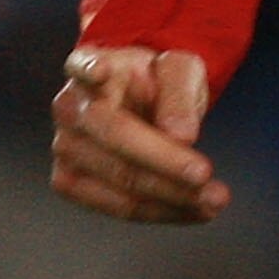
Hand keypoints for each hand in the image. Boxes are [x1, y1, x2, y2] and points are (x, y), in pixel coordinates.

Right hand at [51, 47, 226, 223]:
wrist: (142, 97)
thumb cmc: (158, 79)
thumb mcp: (180, 69)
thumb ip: (179, 95)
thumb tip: (181, 136)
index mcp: (87, 67)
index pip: (89, 71)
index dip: (93, 72)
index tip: (101, 72)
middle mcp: (69, 108)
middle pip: (117, 142)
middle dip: (168, 168)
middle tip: (212, 182)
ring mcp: (65, 147)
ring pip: (119, 184)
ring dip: (171, 198)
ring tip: (214, 201)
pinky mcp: (70, 181)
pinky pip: (116, 206)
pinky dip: (160, 211)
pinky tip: (192, 210)